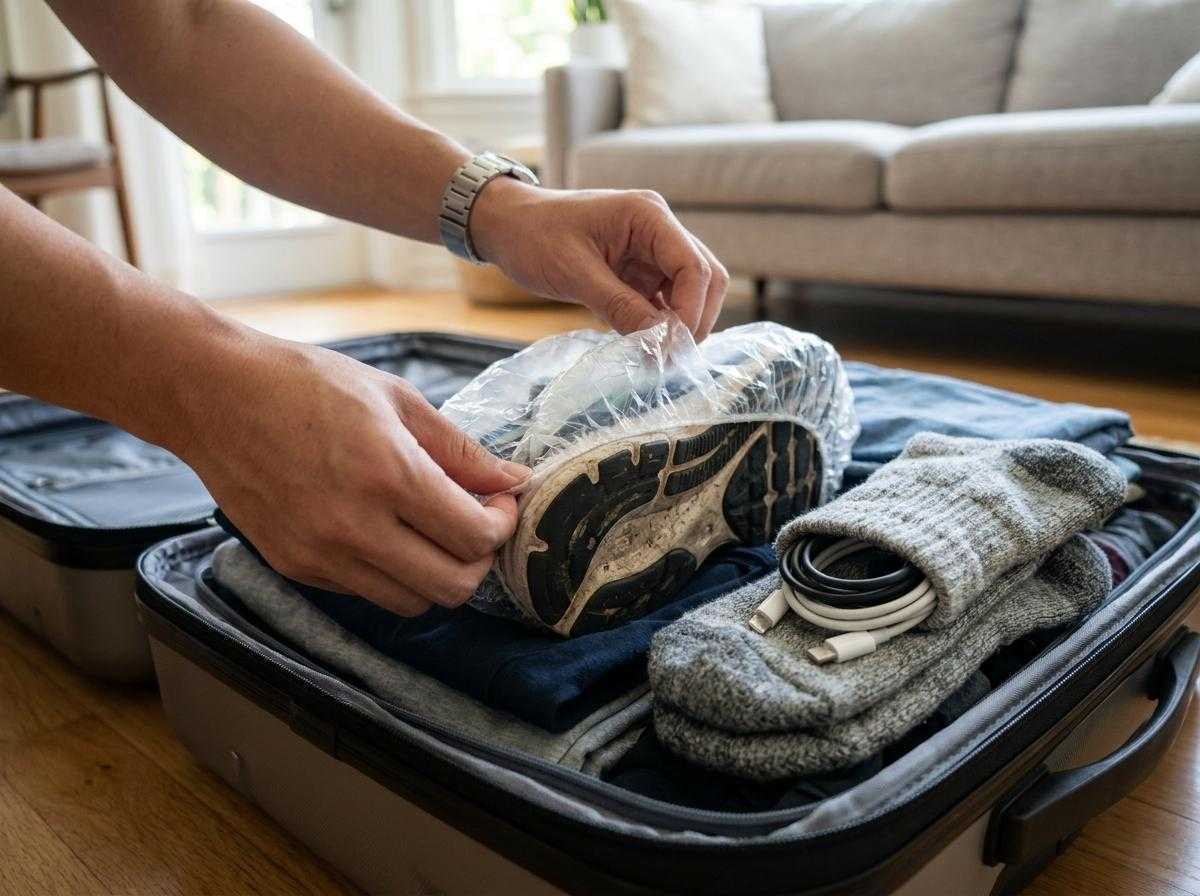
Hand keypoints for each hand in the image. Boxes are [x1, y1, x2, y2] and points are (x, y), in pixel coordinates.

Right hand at [174, 328, 527, 615]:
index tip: (500, 501)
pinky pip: (366, 592)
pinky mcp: (294, 567)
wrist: (213, 395)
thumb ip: (460, 449)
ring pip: (412, 602)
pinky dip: (392, 573)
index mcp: (388, 475)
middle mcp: (354, 527)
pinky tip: (387, 531)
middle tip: (476, 523)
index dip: (502, 524)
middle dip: (479, 559)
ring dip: (437, 573)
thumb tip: (512, 479)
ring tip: (433, 530)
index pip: (474, 537)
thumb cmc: (307, 384)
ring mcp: (320, 555)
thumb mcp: (396, 399)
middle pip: (452, 587)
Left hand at [471, 180, 728, 340]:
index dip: (692, 310)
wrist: (505, 224)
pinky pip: (663, 300)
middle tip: (671, 358)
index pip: (694, 266)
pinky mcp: (638, 270)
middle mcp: (658, 228)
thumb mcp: (574, 274)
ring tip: (658, 357)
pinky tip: (645, 347)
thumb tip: (660, 343)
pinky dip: (659, 324)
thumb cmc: (533, 237)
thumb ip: (620, 306)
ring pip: (689, 291)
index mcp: (648, 215)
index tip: (674, 348)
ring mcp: (651, 250)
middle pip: (704, 278)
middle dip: (695, 319)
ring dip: (679, 324)